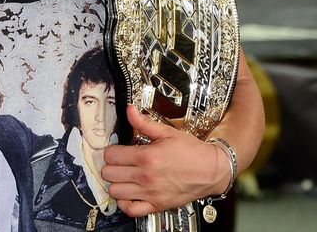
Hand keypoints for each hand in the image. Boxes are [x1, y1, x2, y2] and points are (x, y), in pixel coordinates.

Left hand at [102, 105, 227, 217]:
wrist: (211, 170)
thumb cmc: (191, 151)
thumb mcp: (167, 132)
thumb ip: (144, 122)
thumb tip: (129, 110)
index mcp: (146, 157)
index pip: (111, 156)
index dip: (110, 150)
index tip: (115, 149)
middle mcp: (146, 177)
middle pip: (109, 174)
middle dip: (110, 165)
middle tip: (118, 161)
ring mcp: (150, 194)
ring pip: (115, 192)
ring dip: (115, 183)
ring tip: (123, 175)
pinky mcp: (157, 206)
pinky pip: (131, 210)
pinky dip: (125, 203)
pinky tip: (128, 193)